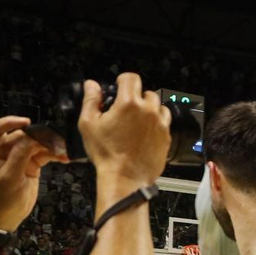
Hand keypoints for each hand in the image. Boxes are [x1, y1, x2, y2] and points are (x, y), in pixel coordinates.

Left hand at [0, 116, 64, 230]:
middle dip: (38, 137)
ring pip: (35, 144)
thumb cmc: (1, 199)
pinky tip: (64, 157)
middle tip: (54, 141)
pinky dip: (54, 155)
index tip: (27, 122)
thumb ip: (19, 156)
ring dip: (50, 146)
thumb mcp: (9, 178)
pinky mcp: (31, 164)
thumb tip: (31, 138)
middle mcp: (4, 151)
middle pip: (21, 136)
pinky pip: (44, 155)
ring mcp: (19, 157)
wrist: (7, 216)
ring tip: (63, 150)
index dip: (10, 122)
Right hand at [79, 74, 171, 197]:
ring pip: (158, 106)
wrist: (125, 177)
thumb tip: (92, 85)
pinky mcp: (167, 136)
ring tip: (136, 120)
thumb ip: (91, 100)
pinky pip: (165, 122)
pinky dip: (157, 122)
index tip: (119, 86)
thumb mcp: (89, 124)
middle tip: (125, 109)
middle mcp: (148, 111)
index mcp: (129, 103)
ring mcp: (160, 124)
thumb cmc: (107, 153)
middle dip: (135, 97)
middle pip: (146, 92)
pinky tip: (145, 132)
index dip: (123, 80)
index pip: (131, 78)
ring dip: (149, 109)